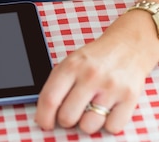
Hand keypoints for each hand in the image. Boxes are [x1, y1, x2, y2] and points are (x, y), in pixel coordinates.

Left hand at [35, 13, 158, 134]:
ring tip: (91, 109)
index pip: (50, 98)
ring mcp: (110, 87)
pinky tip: (108, 109)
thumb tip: (46, 113)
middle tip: (71, 113)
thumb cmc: (96, 58)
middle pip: (67, 116)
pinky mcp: (129, 98)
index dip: (44, 117)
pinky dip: (108, 124)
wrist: (127, 45)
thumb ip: (58, 85)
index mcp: (71, 65)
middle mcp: (90, 75)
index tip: (45, 123)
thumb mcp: (71, 62)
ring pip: (88, 126)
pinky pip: (111, 128)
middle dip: (66, 120)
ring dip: (87, 123)